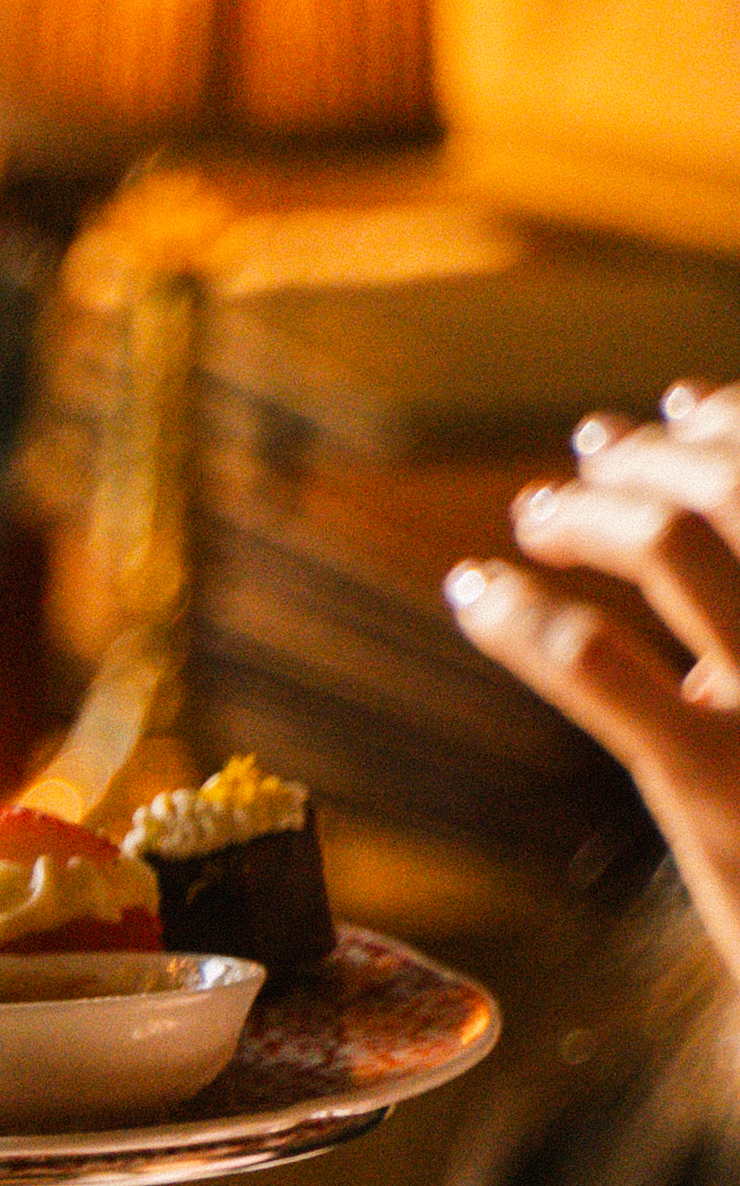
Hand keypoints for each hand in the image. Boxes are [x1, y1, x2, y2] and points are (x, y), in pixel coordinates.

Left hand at [451, 387, 739, 995]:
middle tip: (582, 457)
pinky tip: (472, 591)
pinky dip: (520, 611)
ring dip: (587, 508)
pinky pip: (597, 661)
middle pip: (735, 480)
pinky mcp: (711, 780)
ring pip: (672, 536)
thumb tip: (690, 550)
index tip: (674, 405)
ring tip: (532, 511)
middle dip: (648, 457)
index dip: (735, 418)